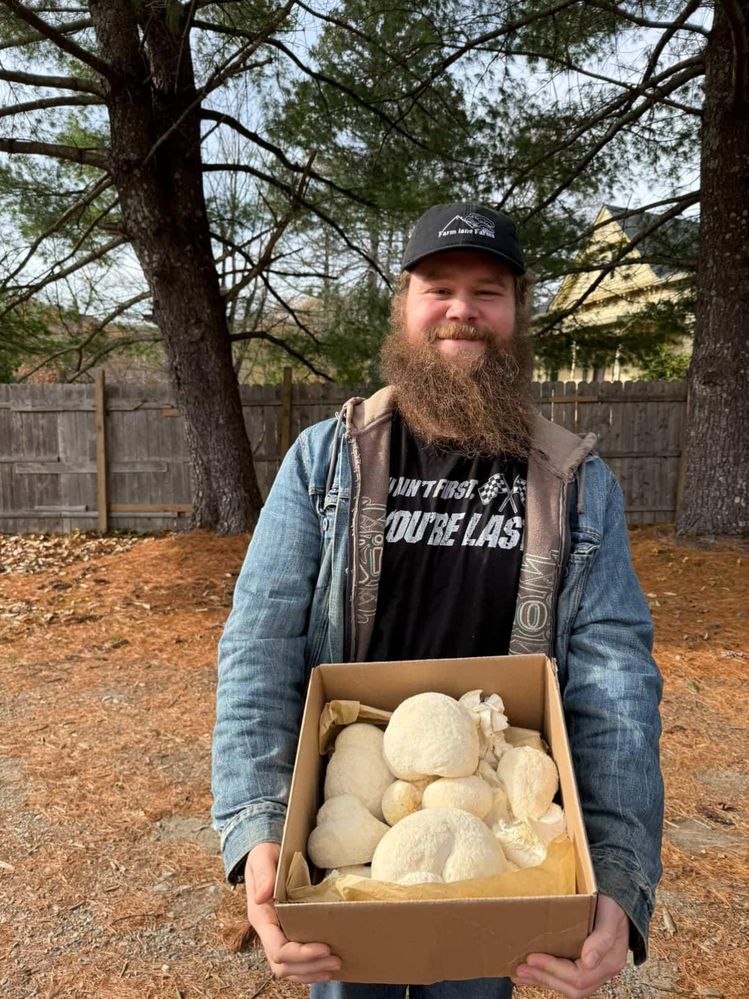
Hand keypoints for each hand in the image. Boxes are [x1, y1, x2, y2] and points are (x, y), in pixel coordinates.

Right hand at [245, 842, 341, 982]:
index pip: (277, 949)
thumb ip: (264, 874)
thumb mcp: (263, 857)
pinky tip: (326, 966)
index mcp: (261, 917)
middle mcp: (267, 932)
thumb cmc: (266, 855)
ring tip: (335, 966)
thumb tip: (263, 896)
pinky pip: (293, 963)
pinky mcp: (285, 935)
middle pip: (283, 966)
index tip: (325, 947)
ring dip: (311, 972)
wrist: (266, 857)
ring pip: (288, 970)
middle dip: (310, 967)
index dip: (300, 954)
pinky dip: (309, 969)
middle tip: (337, 960)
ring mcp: (275, 936)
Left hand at [512, 894, 628, 997]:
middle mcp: (602, 970)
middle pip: (573, 988)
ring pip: (569, 987)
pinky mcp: (585, 965)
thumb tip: (588, 961)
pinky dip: (548, 977)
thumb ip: (602, 938)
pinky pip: (567, 978)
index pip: (579, 977)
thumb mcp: (610, 915)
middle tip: (520, 969)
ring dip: (543, 981)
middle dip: (545, 978)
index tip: (532, 957)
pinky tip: (531, 973)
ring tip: (520, 974)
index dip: (553, 969)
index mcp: (610, 962)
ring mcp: (595, 969)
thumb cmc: (614, 903)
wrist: (618, 898)